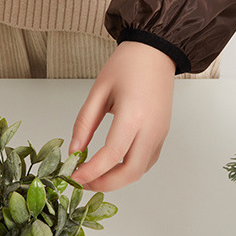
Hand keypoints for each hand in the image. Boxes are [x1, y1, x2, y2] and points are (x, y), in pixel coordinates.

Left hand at [69, 41, 174, 191]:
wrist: (155, 52)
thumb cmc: (127, 64)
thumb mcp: (99, 90)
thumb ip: (84, 123)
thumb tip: (74, 150)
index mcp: (133, 116)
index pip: (111, 155)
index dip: (90, 171)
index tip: (72, 175)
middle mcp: (151, 129)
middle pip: (130, 172)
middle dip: (104, 184)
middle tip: (82, 182)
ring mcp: (160, 133)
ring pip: (140, 171)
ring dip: (117, 179)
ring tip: (93, 175)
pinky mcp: (162, 133)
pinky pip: (147, 161)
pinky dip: (129, 169)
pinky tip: (112, 165)